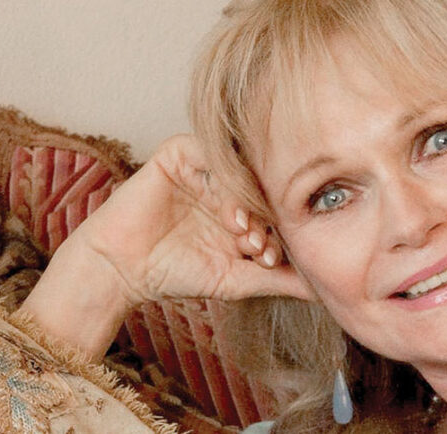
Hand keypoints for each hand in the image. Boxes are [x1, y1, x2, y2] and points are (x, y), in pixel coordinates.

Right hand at [56, 133, 307, 306]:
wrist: (123, 270)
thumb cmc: (178, 273)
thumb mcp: (239, 279)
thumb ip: (280, 279)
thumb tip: (323, 291)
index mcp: (243, 205)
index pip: (274, 204)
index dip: (278, 231)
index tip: (271, 260)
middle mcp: (227, 183)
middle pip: (262, 186)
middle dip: (266, 220)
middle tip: (260, 248)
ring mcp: (205, 167)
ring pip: (242, 172)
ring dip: (249, 205)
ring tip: (243, 236)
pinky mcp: (179, 154)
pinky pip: (211, 155)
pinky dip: (225, 184)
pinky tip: (227, 215)